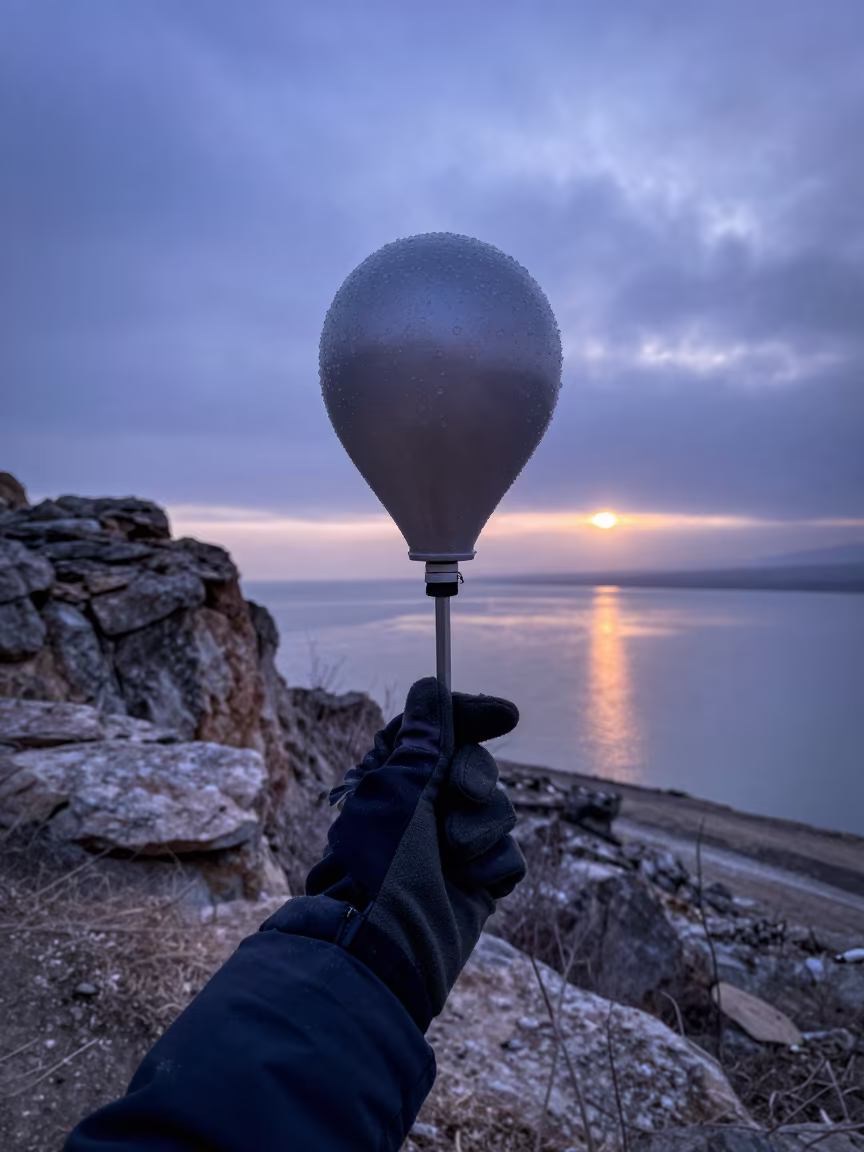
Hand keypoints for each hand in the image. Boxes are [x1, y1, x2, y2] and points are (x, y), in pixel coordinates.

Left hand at [263, 677, 525, 1031]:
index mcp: (393, 777)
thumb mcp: (398, 788)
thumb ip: (424, 739)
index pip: (438, 729)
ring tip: (454, 854)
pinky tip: (469, 882)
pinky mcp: (476, 880)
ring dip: (482, 828)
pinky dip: (493, 866)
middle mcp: (422, 807)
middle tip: (462, 796)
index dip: (470, 716)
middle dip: (476, 779)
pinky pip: (509, 854)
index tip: (505, 715)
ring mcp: (451, 844)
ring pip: (498, 809)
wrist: (387, 949)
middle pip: (476, 765)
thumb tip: (429, 686)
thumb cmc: (380, 863)